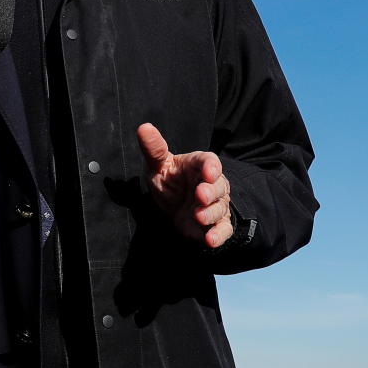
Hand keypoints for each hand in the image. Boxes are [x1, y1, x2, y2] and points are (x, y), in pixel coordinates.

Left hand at [137, 123, 232, 247]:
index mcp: (200, 165)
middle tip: (200, 195)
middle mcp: (212, 184)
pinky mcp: (216, 224)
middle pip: (219, 186)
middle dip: (211, 191)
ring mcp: (216, 205)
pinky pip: (223, 229)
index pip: (210, 162)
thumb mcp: (158, 165)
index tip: (208, 171)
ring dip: (211, 213)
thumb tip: (143, 127)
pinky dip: (218, 235)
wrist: (172, 207)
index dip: (211, 167)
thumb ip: (154, 149)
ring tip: (198, 216)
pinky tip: (210, 240)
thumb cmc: (169, 181)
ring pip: (220, 208)